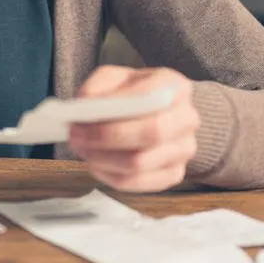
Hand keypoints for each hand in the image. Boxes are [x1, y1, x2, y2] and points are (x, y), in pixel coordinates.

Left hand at [68, 66, 199, 192]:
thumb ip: (97, 88)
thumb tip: (85, 108)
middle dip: (106, 138)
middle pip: (151, 133)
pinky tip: (98, 165)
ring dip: (103, 159)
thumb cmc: (131, 94)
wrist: (156, 114)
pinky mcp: (175, 173)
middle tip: (76, 138)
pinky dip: (110, 176)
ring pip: (140, 163)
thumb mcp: (112, 79)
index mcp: (174, 87)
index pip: (148, 98)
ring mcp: (184, 149)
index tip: (81, 118)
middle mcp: (187, 118)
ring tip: (84, 150)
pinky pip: (138, 183)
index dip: (113, 110)